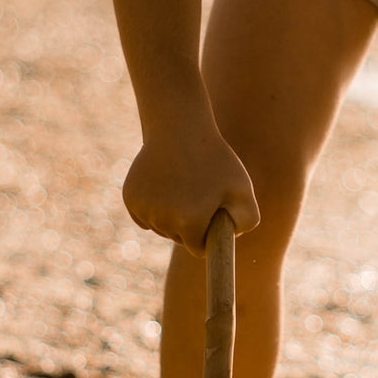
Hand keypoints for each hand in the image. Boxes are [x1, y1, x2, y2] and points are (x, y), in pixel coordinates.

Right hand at [121, 125, 258, 254]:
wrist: (178, 127)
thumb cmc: (215, 159)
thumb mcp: (243, 188)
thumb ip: (248, 221)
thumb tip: (231, 240)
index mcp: (190, 223)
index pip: (198, 250)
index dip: (207, 237)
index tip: (211, 220)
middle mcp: (163, 221)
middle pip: (179, 239)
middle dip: (190, 226)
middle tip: (199, 197)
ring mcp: (144, 209)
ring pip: (161, 228)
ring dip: (171, 217)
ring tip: (183, 189)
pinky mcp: (130, 199)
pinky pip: (144, 217)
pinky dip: (154, 208)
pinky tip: (165, 187)